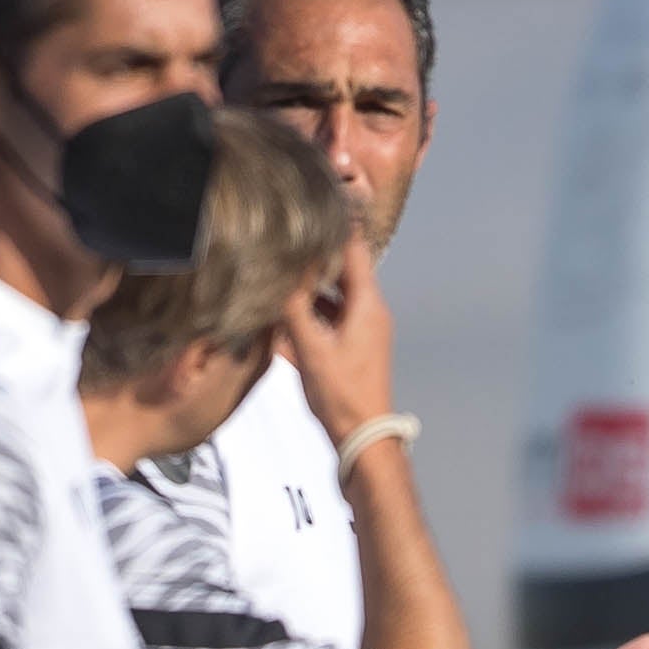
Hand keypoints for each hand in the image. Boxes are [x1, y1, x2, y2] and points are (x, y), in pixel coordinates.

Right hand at [287, 211, 395, 442]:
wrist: (364, 439)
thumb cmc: (343, 397)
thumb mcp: (311, 348)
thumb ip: (294, 308)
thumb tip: (281, 274)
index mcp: (367, 306)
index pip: (353, 252)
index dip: (334, 229)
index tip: (315, 209)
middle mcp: (369, 314)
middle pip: (341, 273)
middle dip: (313, 259)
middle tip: (286, 243)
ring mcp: (363, 333)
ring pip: (333, 299)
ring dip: (308, 291)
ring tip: (279, 278)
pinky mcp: (353, 351)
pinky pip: (330, 323)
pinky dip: (310, 317)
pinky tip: (283, 320)